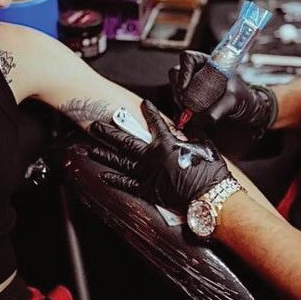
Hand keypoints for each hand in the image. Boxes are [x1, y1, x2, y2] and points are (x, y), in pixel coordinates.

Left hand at [89, 100, 230, 209]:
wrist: (210, 196)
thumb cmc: (210, 171)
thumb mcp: (205, 145)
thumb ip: (193, 133)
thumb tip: (189, 126)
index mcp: (167, 143)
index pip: (155, 122)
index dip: (149, 111)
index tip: (143, 103)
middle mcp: (152, 156)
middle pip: (125, 141)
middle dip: (108, 131)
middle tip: (94, 125)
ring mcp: (147, 174)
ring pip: (120, 161)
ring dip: (104, 153)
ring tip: (90, 148)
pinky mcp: (148, 190)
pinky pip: (127, 184)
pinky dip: (115, 180)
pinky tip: (103, 175)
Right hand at [169, 50, 277, 129]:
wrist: (245, 111)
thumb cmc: (242, 98)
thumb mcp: (234, 100)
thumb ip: (219, 108)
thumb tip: (201, 118)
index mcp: (208, 62)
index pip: (187, 58)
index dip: (183, 73)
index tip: (184, 90)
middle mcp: (196, 71)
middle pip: (175, 75)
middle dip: (179, 92)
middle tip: (188, 108)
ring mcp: (189, 85)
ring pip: (175, 91)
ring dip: (181, 104)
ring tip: (195, 116)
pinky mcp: (188, 101)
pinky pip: (177, 105)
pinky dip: (182, 114)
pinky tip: (192, 120)